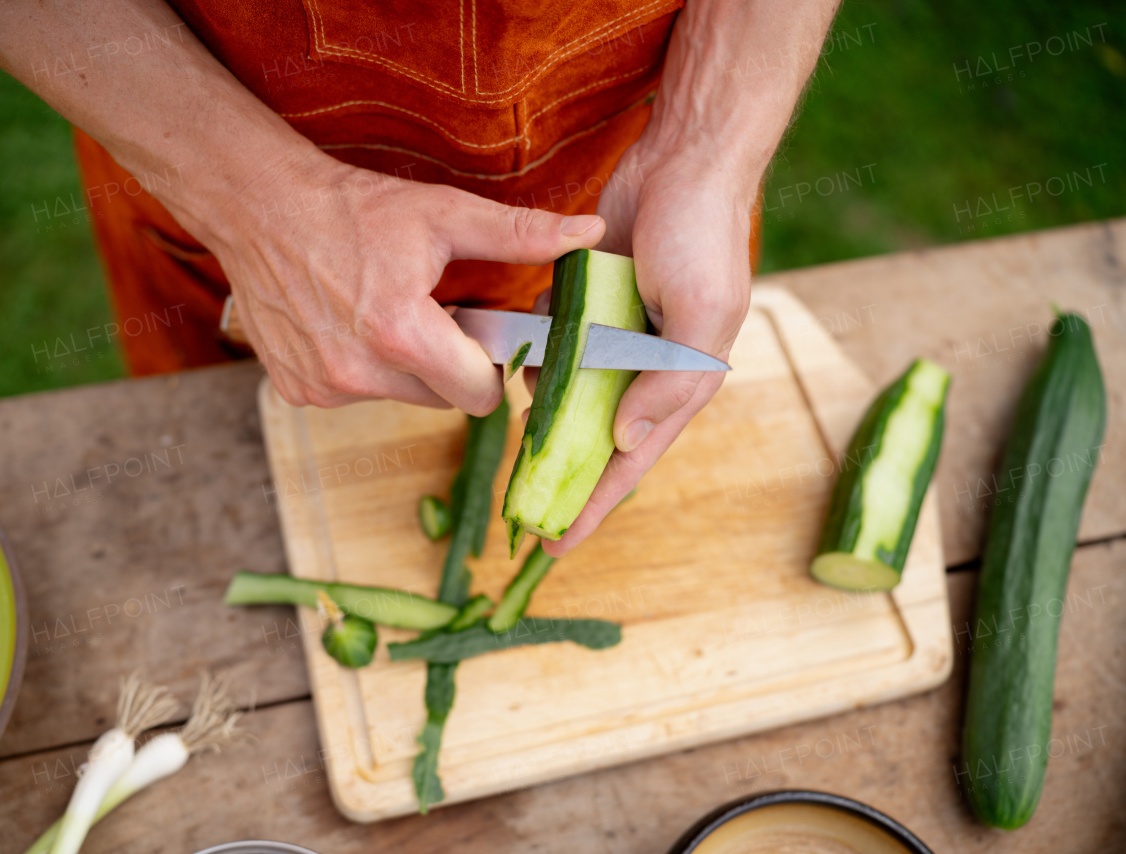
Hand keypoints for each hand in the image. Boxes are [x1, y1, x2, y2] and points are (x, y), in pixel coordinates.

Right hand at [203, 150, 604, 415]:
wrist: (259, 207)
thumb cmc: (353, 208)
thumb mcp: (442, 214)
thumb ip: (519, 234)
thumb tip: (588, 233)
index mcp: (400, 334)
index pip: (479, 397)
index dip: (488, 367)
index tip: (479, 333)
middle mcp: (358, 373)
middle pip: (441, 399)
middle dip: (446, 364)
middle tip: (429, 312)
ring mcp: (323, 387)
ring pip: (399, 398)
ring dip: (403, 366)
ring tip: (383, 310)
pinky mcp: (296, 392)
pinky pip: (355, 394)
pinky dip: (361, 367)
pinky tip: (346, 323)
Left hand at [540, 150, 753, 555]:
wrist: (684, 161)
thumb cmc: (704, 237)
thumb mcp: (701, 315)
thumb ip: (669, 383)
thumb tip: (626, 442)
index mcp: (680, 380)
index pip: (633, 461)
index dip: (595, 505)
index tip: (556, 543)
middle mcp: (647, 366)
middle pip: (597, 438)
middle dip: (563, 475)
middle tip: (522, 512)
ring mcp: (617, 335)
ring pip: (572, 392)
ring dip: (545, 410)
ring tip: (517, 429)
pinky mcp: (590, 302)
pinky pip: (558, 342)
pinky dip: (540, 354)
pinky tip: (521, 361)